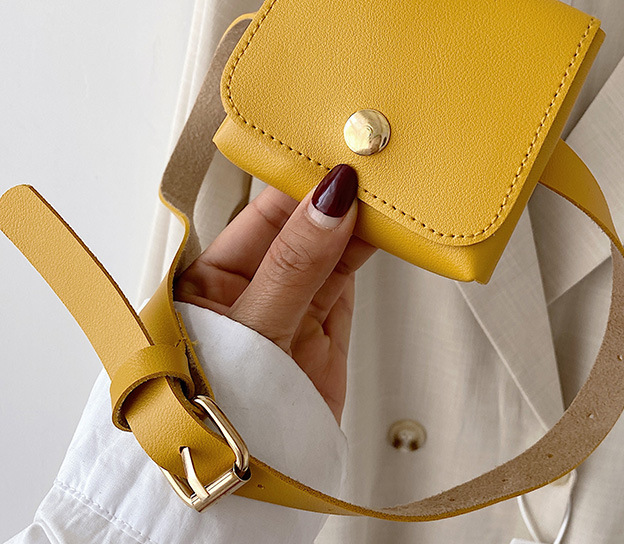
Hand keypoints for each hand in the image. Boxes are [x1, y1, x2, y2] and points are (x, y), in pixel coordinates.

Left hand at [173, 164, 376, 425]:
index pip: (262, 210)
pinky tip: (389, 224)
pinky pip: (351, 274)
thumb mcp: (255, 327)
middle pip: (301, 222)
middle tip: (371, 159)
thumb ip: (295, 263)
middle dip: (334, 193)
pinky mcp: (326, 324)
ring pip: (331, 244)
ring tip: (388, 186)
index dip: (299, 180)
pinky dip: (372, 248)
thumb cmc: (218, 413)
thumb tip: (329, 200)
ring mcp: (293, 302)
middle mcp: (254, 283)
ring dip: (359, 218)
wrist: (250, 492)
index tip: (335, 152)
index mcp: (214, 275)